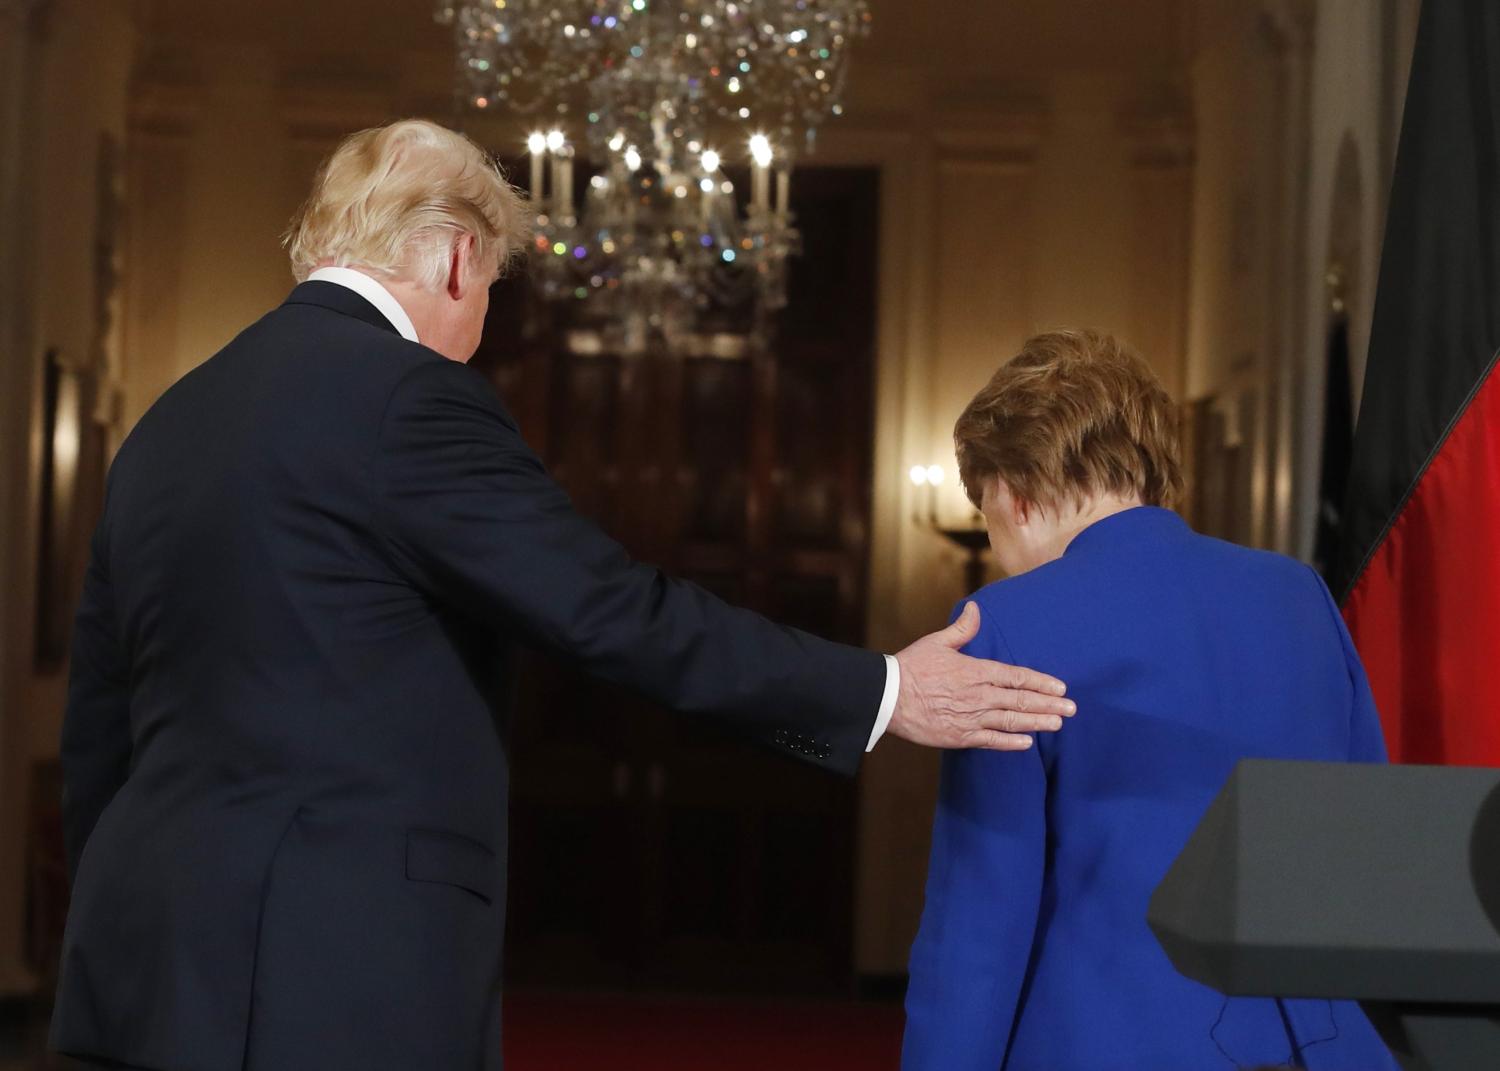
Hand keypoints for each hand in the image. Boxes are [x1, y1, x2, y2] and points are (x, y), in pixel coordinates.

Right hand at [889, 601, 1073, 750]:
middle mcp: (978, 695)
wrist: (888, 697)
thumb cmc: (911, 667)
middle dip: (1049, 704)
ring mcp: (971, 717)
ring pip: (1011, 721)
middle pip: (1020, 700)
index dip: (1040, 682)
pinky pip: (991, 741)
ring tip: (1057, 723)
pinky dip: (1011, 742)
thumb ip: (962, 629)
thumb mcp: (937, 642)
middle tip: (1071, 709)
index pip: (1016, 677)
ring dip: (1037, 722)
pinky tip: (1027, 743)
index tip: (1060, 687)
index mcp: (975, 670)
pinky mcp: (960, 736)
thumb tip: (975, 609)